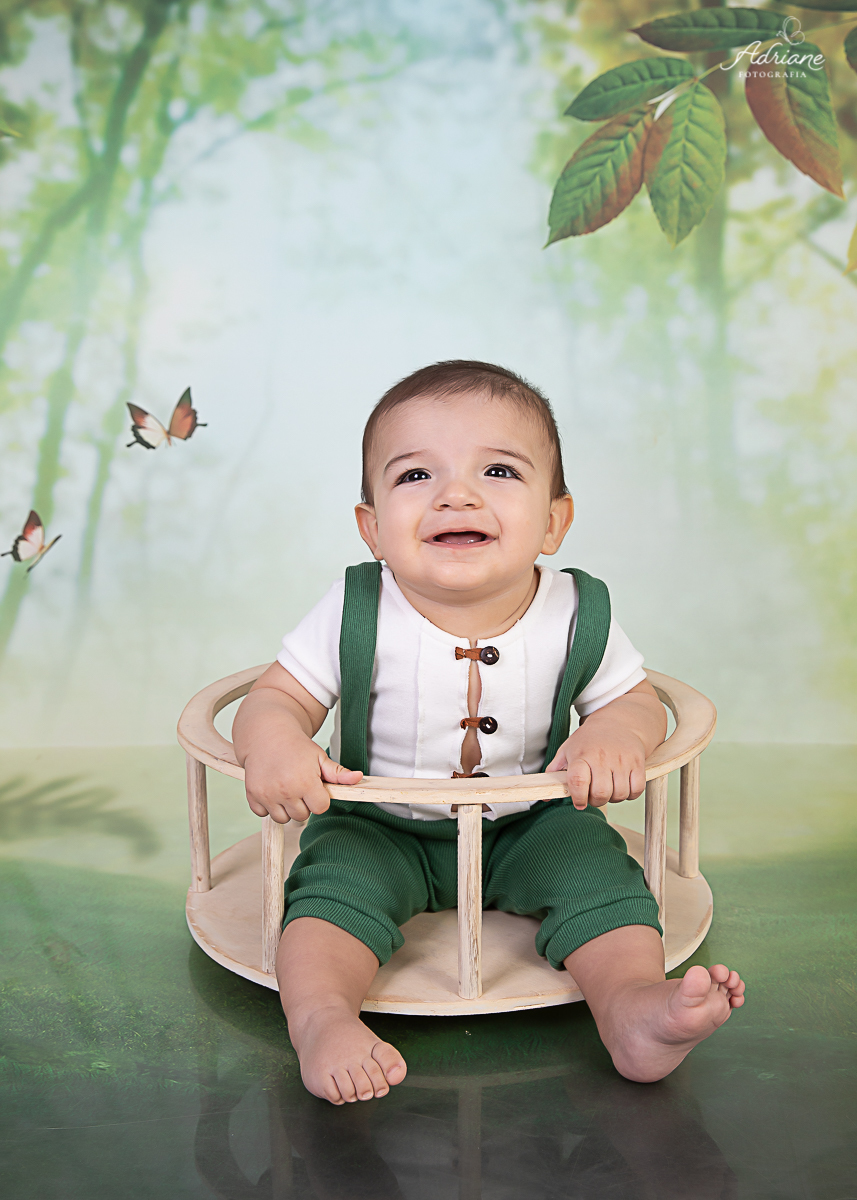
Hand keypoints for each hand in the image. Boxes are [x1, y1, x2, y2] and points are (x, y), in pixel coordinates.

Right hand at [244, 738, 362, 823]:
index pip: (320, 808)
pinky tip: (271, 789)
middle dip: (303, 803)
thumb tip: (358, 778)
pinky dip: (267, 806)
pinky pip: (262, 814)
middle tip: (299, 784)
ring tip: (286, 788)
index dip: (319, 798)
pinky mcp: (253, 795)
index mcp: (305, 782)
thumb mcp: (319, 757)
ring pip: (283, 818)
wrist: (266, 733)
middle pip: (302, 816)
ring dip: (286, 807)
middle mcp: (285, 790)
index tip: (314, 787)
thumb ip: (338, 773)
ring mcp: (268, 794)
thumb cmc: (296, 746)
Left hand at [546, 722, 646, 810]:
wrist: (618, 722)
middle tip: (594, 796)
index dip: (578, 797)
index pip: (578, 781)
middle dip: (596, 801)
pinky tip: (623, 786)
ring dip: (613, 798)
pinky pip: (636, 790)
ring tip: (609, 789)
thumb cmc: (589, 740)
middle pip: (601, 793)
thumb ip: (556, 772)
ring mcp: (622, 760)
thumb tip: (544, 796)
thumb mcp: (568, 750)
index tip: (579, 803)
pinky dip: (630, 794)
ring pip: (620, 794)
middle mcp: (602, 757)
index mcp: (581, 755)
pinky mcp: (638, 763)